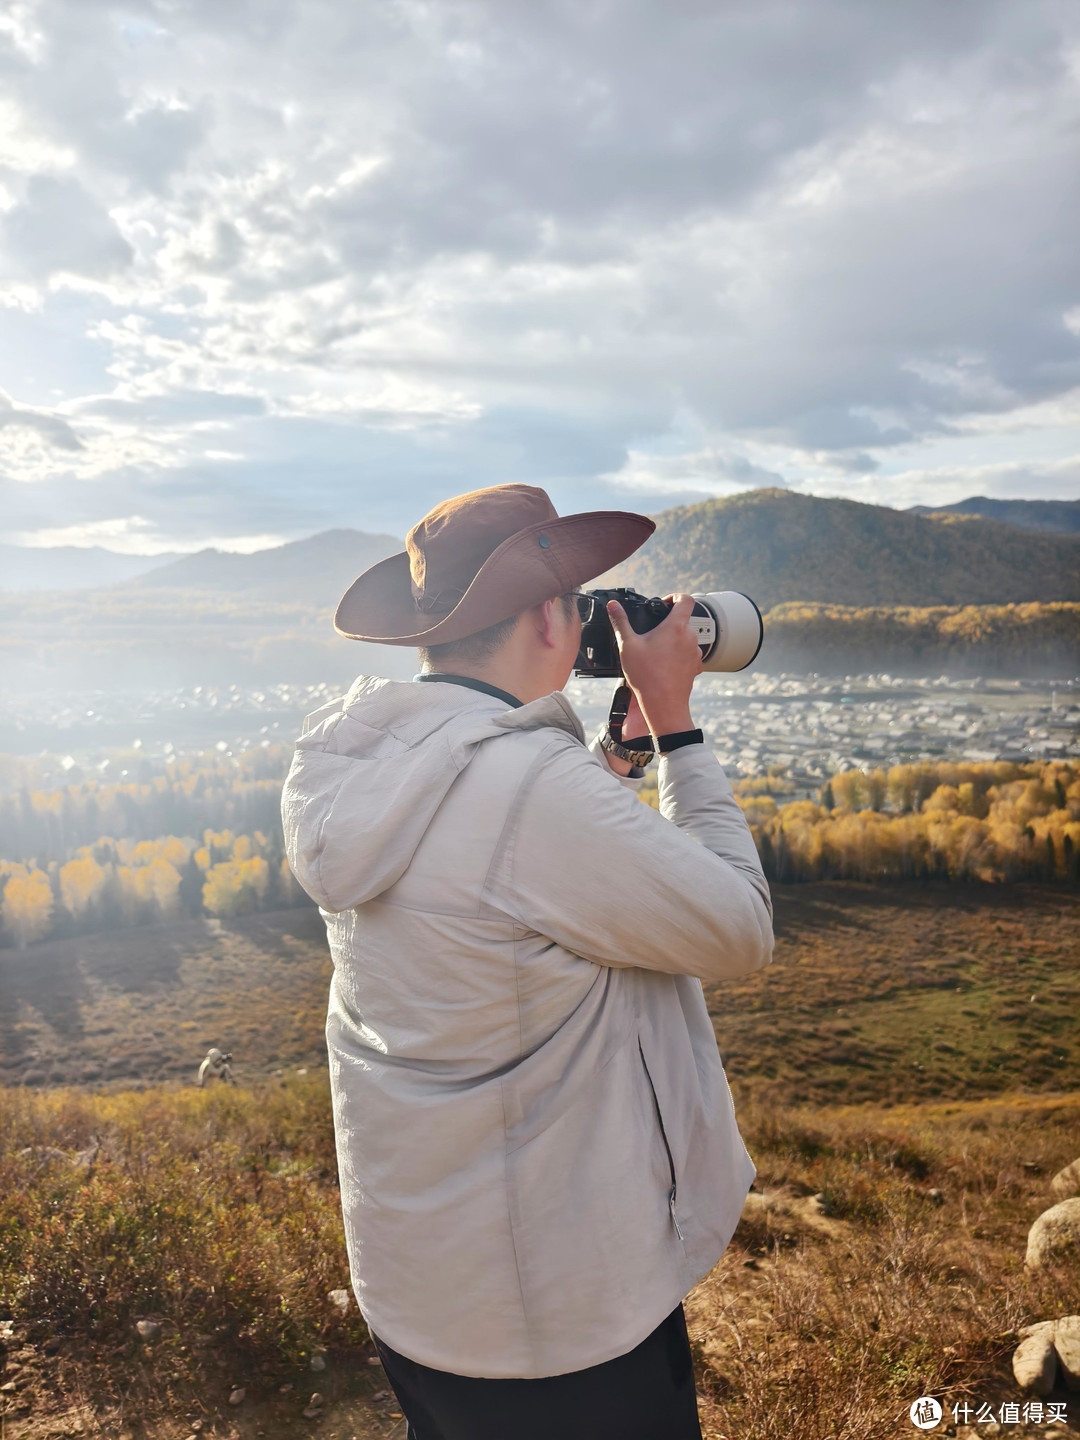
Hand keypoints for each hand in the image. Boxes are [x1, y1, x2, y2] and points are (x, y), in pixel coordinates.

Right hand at [607, 594, 701, 737]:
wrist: (664, 704)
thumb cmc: (647, 676)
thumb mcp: (628, 645)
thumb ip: (620, 622)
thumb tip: (613, 606)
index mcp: (676, 627)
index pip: (685, 599)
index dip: (675, 596)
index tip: (664, 603)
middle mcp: (690, 637)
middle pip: (683, 620)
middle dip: (668, 624)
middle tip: (652, 634)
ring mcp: (695, 652)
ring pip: (685, 638)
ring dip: (673, 640)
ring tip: (656, 652)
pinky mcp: (696, 666)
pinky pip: (688, 654)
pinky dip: (678, 654)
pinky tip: (664, 664)